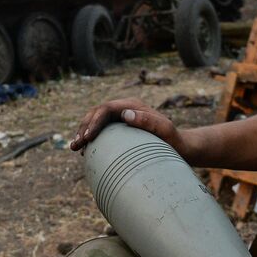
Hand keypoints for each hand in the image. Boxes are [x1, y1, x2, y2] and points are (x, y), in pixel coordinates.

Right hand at [68, 99, 188, 155]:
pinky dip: (90, 139)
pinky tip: (84, 151)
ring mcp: (122, 119)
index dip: (94, 122)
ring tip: (75, 147)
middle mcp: (125, 109)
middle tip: (76, 144)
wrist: (181, 147)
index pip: (106, 109)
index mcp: (133, 106)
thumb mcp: (166, 131)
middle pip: (97, 114)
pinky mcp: (120, 130)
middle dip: (84, 128)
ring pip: (96, 121)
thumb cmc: (174, 141)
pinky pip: (101, 131)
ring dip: (83, 133)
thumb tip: (126, 115)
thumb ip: (149, 121)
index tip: (87, 138)